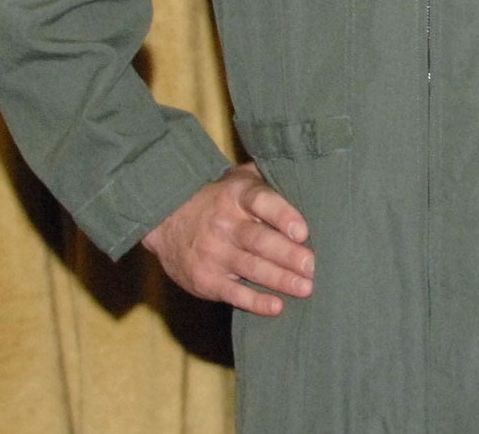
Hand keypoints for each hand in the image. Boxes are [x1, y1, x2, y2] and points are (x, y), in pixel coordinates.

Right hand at [141, 162, 313, 316]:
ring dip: (280, 279)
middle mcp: (224, 224)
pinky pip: (233, 293)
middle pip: (259, 240)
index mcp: (237, 195)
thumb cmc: (220, 198)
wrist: (165, 218)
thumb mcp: (240, 179)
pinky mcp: (205, 279)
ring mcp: (213, 253)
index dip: (283, 216)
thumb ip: (270, 177)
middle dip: (288, 255)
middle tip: (313, 266)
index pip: (262, 202)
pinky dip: (255, 302)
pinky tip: (276, 306)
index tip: (303, 231)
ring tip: (306, 287)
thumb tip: (309, 172)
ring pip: (250, 268)